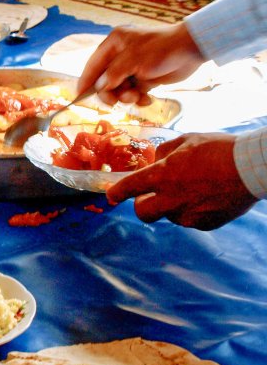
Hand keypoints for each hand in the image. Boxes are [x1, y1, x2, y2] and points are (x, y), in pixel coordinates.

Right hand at [76, 22, 204, 106]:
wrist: (192, 50)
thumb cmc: (161, 49)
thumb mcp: (134, 60)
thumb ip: (113, 74)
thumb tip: (99, 87)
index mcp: (114, 44)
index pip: (93, 64)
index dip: (86, 81)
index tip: (79, 96)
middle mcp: (120, 55)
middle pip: (105, 80)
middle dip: (111, 92)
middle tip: (116, 102)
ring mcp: (132, 67)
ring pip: (119, 89)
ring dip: (126, 97)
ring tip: (138, 97)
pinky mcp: (144, 78)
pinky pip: (133, 92)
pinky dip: (138, 98)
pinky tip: (146, 99)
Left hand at [107, 133, 257, 229]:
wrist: (252, 168)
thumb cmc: (219, 149)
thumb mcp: (186, 140)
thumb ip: (164, 152)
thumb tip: (155, 160)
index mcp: (162, 175)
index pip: (129, 188)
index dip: (117, 193)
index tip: (112, 195)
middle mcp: (171, 199)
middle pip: (142, 213)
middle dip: (141, 204)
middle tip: (150, 195)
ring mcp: (188, 214)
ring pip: (168, 215)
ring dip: (171, 205)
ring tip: (193, 188)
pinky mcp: (204, 224)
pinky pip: (189, 219)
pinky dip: (191, 210)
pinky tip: (206, 196)